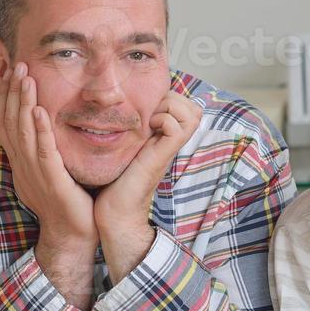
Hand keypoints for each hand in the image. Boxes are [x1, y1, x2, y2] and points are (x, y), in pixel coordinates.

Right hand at [0, 63, 95, 248]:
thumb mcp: (53, 171)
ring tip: (26, 78)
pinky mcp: (53, 183)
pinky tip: (39, 111)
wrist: (75, 237)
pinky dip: (40, 131)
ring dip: (23, 103)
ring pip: (23, 133)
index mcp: (23, 163)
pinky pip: (44, 153)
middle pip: (10, 123)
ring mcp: (35, 175)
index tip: (10, 74)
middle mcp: (24, 166)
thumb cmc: (70, 203)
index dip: (6, 99)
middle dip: (12, 92)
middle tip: (17, 64)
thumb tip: (46, 123)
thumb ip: (48, 148)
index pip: (7, 125)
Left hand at [93, 91, 200, 276]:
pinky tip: (145, 128)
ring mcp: (170, 149)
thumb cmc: (114, 182)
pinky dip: (163, 120)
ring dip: (170, 107)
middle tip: (148, 109)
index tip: (146, 105)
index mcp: (164, 138)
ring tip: (148, 118)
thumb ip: (130, 133)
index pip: (187, 106)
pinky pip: (177, 127)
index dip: (171, 98)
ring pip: (192, 113)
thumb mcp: (125, 150)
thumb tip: (119, 113)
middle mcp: (171, 142)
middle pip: (194, 108)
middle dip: (172, 98)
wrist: (115, 212)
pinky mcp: (162, 156)